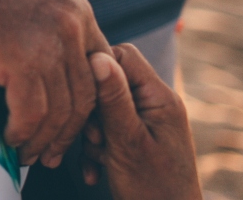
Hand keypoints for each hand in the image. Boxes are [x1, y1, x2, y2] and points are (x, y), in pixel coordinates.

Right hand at [0, 0, 111, 167]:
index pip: (101, 71)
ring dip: (42, 141)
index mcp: (77, 12)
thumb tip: (47, 66)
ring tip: (24, 153)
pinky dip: (21, 134)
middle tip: (50, 155)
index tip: (71, 128)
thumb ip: (47, 26)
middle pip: (85, 98)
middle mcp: (71, 27)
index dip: (88, 106)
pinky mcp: (20, 59)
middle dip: (68, 134)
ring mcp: (49, 43)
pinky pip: (31, 114)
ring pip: (60, 112)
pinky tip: (8, 138)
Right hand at [82, 44, 201, 199]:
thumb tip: (96, 56)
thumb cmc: (154, 190)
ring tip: (100, 158)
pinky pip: (105, 133)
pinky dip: (95, 152)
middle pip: (108, 84)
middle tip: (95, 138)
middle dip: (92, 112)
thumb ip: (113, 99)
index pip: (123, 56)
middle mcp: (155, 105)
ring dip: (92, 136)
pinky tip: (95, 172)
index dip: (97, 70)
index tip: (83, 96)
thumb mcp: (128, 141)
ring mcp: (146, 124)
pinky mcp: (135, 141)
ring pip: (102, 111)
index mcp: (159, 98)